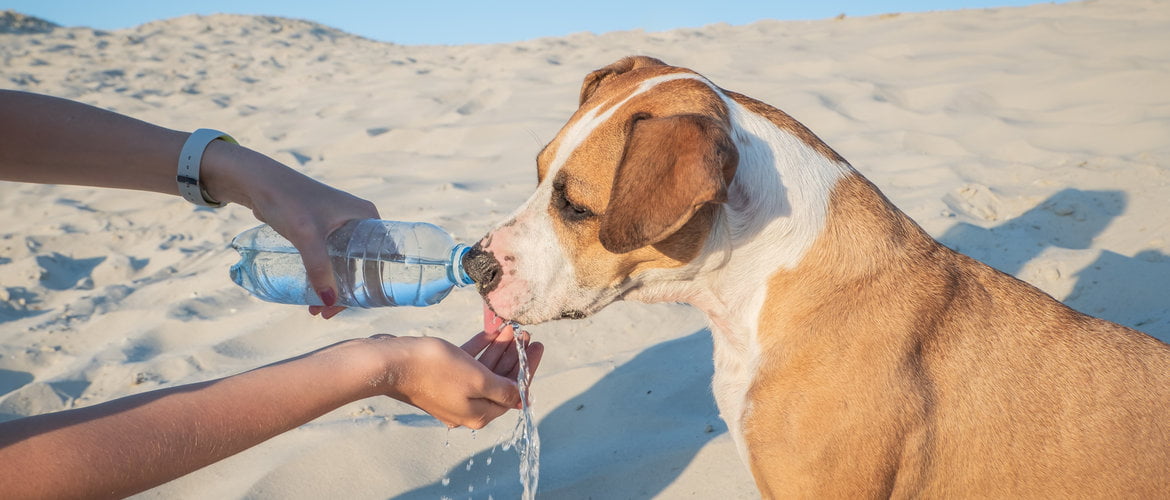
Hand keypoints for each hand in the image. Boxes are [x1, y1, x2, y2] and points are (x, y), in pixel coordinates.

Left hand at [199, 142, 378, 317]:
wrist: (258, 182)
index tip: (361, 306)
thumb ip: (318, 268)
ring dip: (332, 288)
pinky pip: (330, 260)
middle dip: (347, 292)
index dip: (376, 283)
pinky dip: (323, 277)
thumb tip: (329, 302)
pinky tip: (311, 293)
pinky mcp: (322, 231)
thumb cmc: (287, 200)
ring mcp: (341, 226)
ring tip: (314, 309)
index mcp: (367, 217)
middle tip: (328, 313)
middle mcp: (359, 221)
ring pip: (344, 265)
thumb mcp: (306, 235)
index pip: (383, 256)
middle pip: (362, 266)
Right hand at [368, 314, 542, 427]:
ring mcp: (453, 393)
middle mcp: (467, 408)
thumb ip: (503, 389)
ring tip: (512, 328)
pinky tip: (491, 331)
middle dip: (515, 356)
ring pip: (484, 370)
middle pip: (500, 381)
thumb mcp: (478, 379)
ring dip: (499, 349)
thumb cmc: (435, 370)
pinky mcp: (440, 378)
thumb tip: (522, 399)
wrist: (392, 363)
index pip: (513, 393)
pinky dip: (480, 348)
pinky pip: (467, 364)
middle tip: (526, 334)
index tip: (537, 346)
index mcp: (479, 413)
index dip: (528, 368)